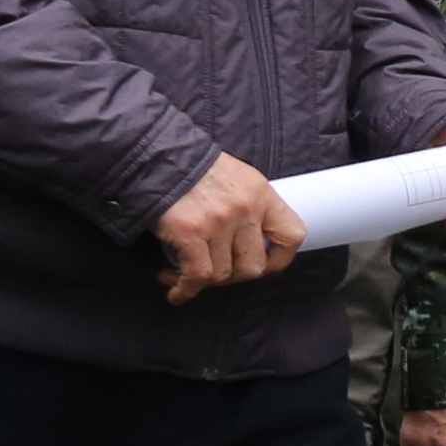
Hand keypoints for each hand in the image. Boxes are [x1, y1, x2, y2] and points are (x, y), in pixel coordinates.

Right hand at [155, 152, 306, 304]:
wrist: (153, 156)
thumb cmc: (192, 168)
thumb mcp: (235, 178)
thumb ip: (250, 206)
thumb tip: (253, 241)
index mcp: (261, 193)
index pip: (292, 235)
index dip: (279, 258)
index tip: (263, 265)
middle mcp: (245, 208)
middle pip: (254, 265)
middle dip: (233, 277)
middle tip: (215, 273)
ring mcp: (219, 221)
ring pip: (223, 274)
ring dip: (204, 282)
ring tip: (184, 275)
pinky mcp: (191, 232)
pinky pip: (197, 275)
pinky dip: (185, 288)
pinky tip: (176, 289)